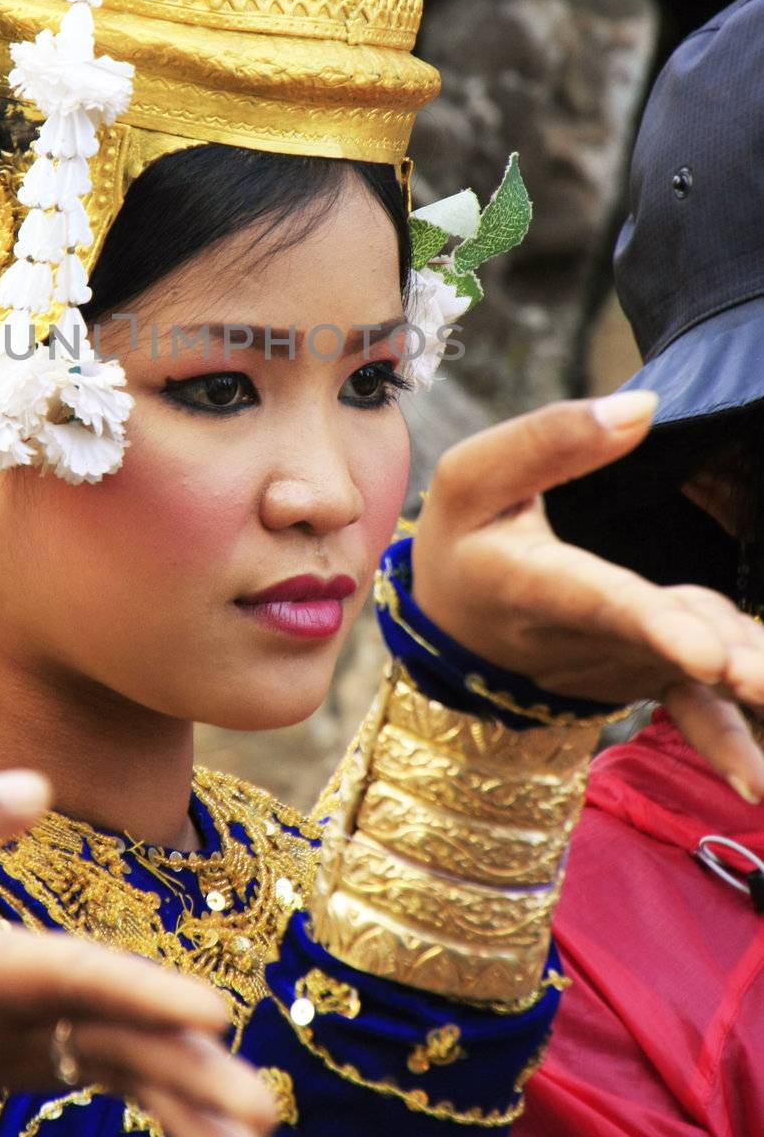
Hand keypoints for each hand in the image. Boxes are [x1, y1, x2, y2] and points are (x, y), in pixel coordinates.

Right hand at [0, 770, 276, 1136]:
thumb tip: (36, 787)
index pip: (62, 979)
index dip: (132, 991)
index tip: (209, 1010)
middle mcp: (14, 1023)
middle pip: (113, 1041)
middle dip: (186, 1072)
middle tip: (261, 1111)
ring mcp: (42, 1050)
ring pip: (127, 1071)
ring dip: (197, 1100)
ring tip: (263, 1125)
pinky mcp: (61, 1058)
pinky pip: (124, 1082)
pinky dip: (177, 1107)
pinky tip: (230, 1133)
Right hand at [412, 392, 763, 800]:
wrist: (453, 624)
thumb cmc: (464, 538)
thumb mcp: (473, 475)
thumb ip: (551, 437)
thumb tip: (643, 406)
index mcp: (530, 582)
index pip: (595, 598)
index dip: (651, 625)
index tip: (706, 654)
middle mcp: (577, 638)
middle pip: (656, 644)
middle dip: (712, 659)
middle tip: (759, 677)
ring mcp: (618, 663)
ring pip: (687, 664)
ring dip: (737, 680)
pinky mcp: (645, 674)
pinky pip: (689, 709)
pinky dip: (723, 738)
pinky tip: (755, 781)